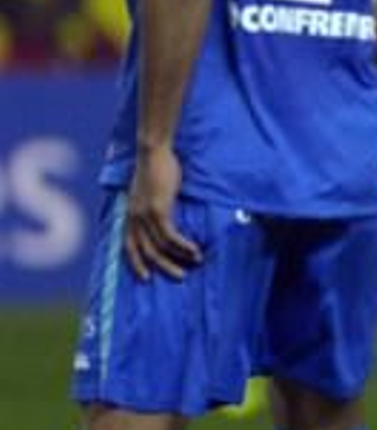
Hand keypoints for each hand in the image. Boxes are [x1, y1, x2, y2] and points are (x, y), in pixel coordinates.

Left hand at [124, 144, 200, 279]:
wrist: (153, 152)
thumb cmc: (155, 168)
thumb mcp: (149, 191)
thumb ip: (151, 205)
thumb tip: (162, 216)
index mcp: (129, 214)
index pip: (128, 245)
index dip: (136, 263)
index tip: (146, 277)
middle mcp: (134, 218)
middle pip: (145, 251)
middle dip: (162, 266)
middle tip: (179, 276)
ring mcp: (145, 215)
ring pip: (159, 246)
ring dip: (178, 257)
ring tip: (194, 263)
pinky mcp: (158, 211)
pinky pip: (170, 236)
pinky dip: (182, 246)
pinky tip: (194, 250)